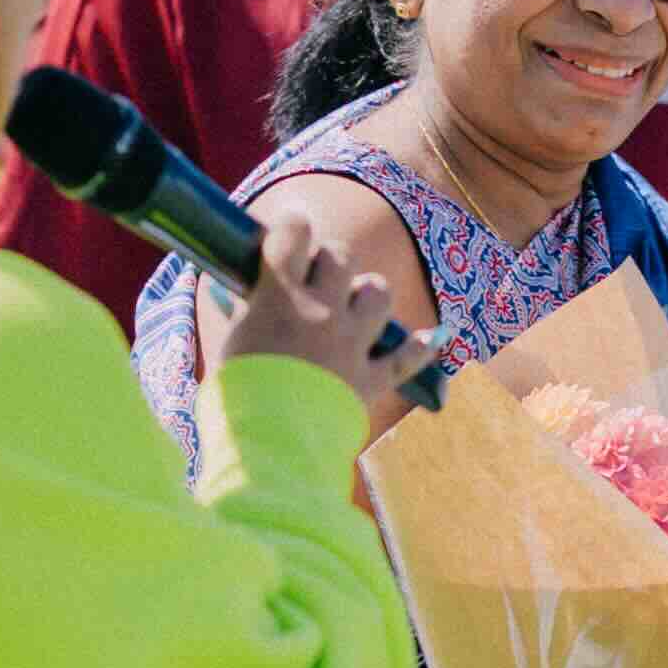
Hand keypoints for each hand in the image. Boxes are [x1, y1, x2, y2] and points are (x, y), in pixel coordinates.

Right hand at [203, 202, 424, 436]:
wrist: (268, 442)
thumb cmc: (236, 392)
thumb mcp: (233, 341)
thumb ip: (246, 313)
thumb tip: (242, 293)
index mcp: (279, 297)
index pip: (292, 237)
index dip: (293, 225)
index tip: (294, 225)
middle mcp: (322, 311)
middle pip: (340, 258)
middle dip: (332, 260)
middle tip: (321, 273)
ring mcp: (351, 344)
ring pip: (377, 294)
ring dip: (368, 294)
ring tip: (356, 307)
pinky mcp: (371, 379)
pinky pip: (407, 358)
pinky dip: (420, 348)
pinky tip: (434, 337)